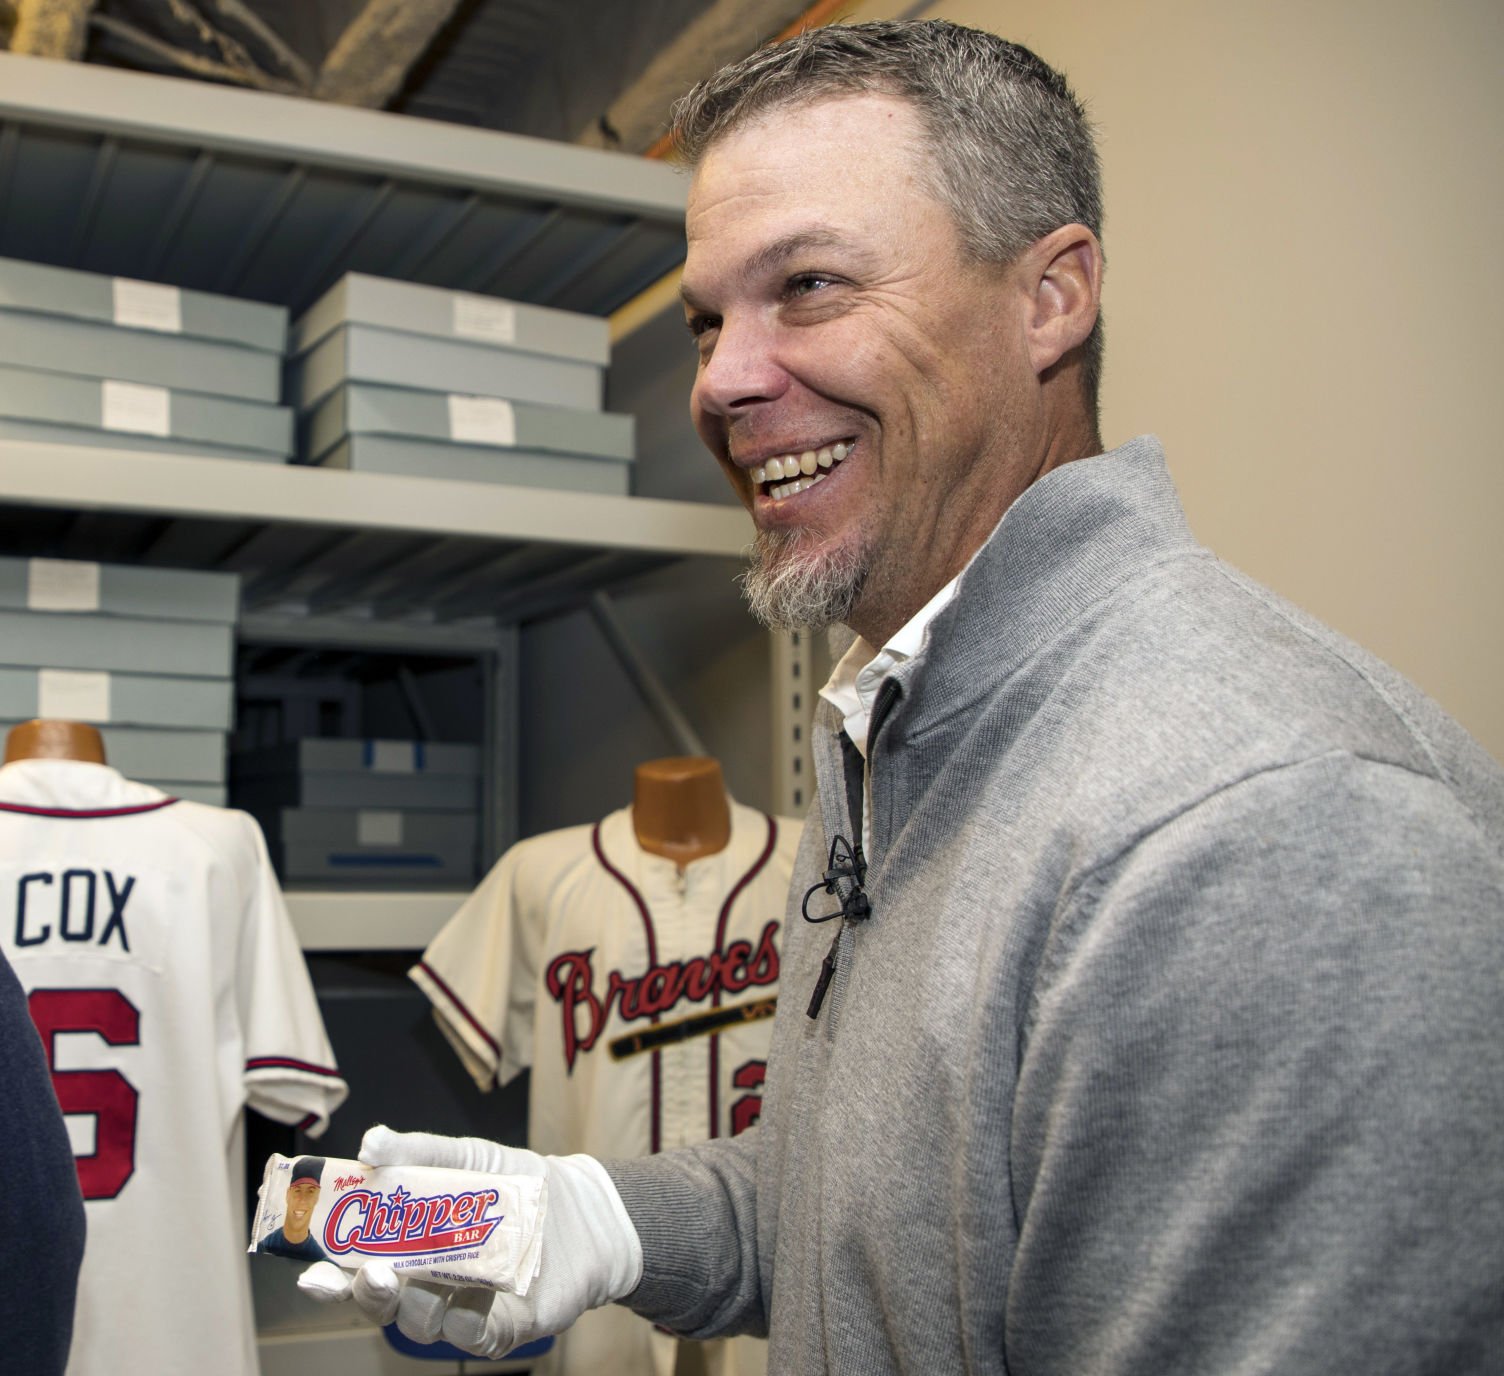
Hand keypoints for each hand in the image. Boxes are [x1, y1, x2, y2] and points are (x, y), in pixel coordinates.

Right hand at [297, 1125, 642, 1357]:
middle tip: (367, 1273)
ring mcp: (464, 1307)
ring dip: (412, 1306)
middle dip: (369, 1292)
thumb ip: (417, 1151)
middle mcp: (430, 1284)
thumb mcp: (465, 1156)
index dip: (332, 1276)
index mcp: (410, 1249)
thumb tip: (368, 1142)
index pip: (360, 1268)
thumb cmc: (514, 1182)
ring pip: (423, 1323)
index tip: (310, 1272)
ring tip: (414, 1278)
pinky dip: (463, 1325)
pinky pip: (473, 1336)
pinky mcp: (503, 1326)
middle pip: (384, 1302)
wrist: (581, 1206)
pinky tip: (462, 1306)